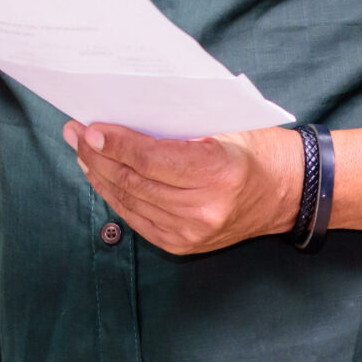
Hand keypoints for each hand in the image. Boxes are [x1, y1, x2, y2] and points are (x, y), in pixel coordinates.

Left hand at [63, 122, 303, 254]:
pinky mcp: (183, 245)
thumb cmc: (255, 149)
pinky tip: (100, 176)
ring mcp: (193, 232)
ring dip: (100, 174)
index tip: (90, 128)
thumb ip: (177, 127)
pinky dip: (114, 196)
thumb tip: (123, 116)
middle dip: (98, 155)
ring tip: (81, 150)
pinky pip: (136, 218)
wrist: (286, 193)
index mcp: (220, 172)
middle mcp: (205, 208)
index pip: (153, 159)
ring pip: (131, 201)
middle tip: (75, 132)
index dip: (117, 144)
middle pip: (136, 181)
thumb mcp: (224, 126)